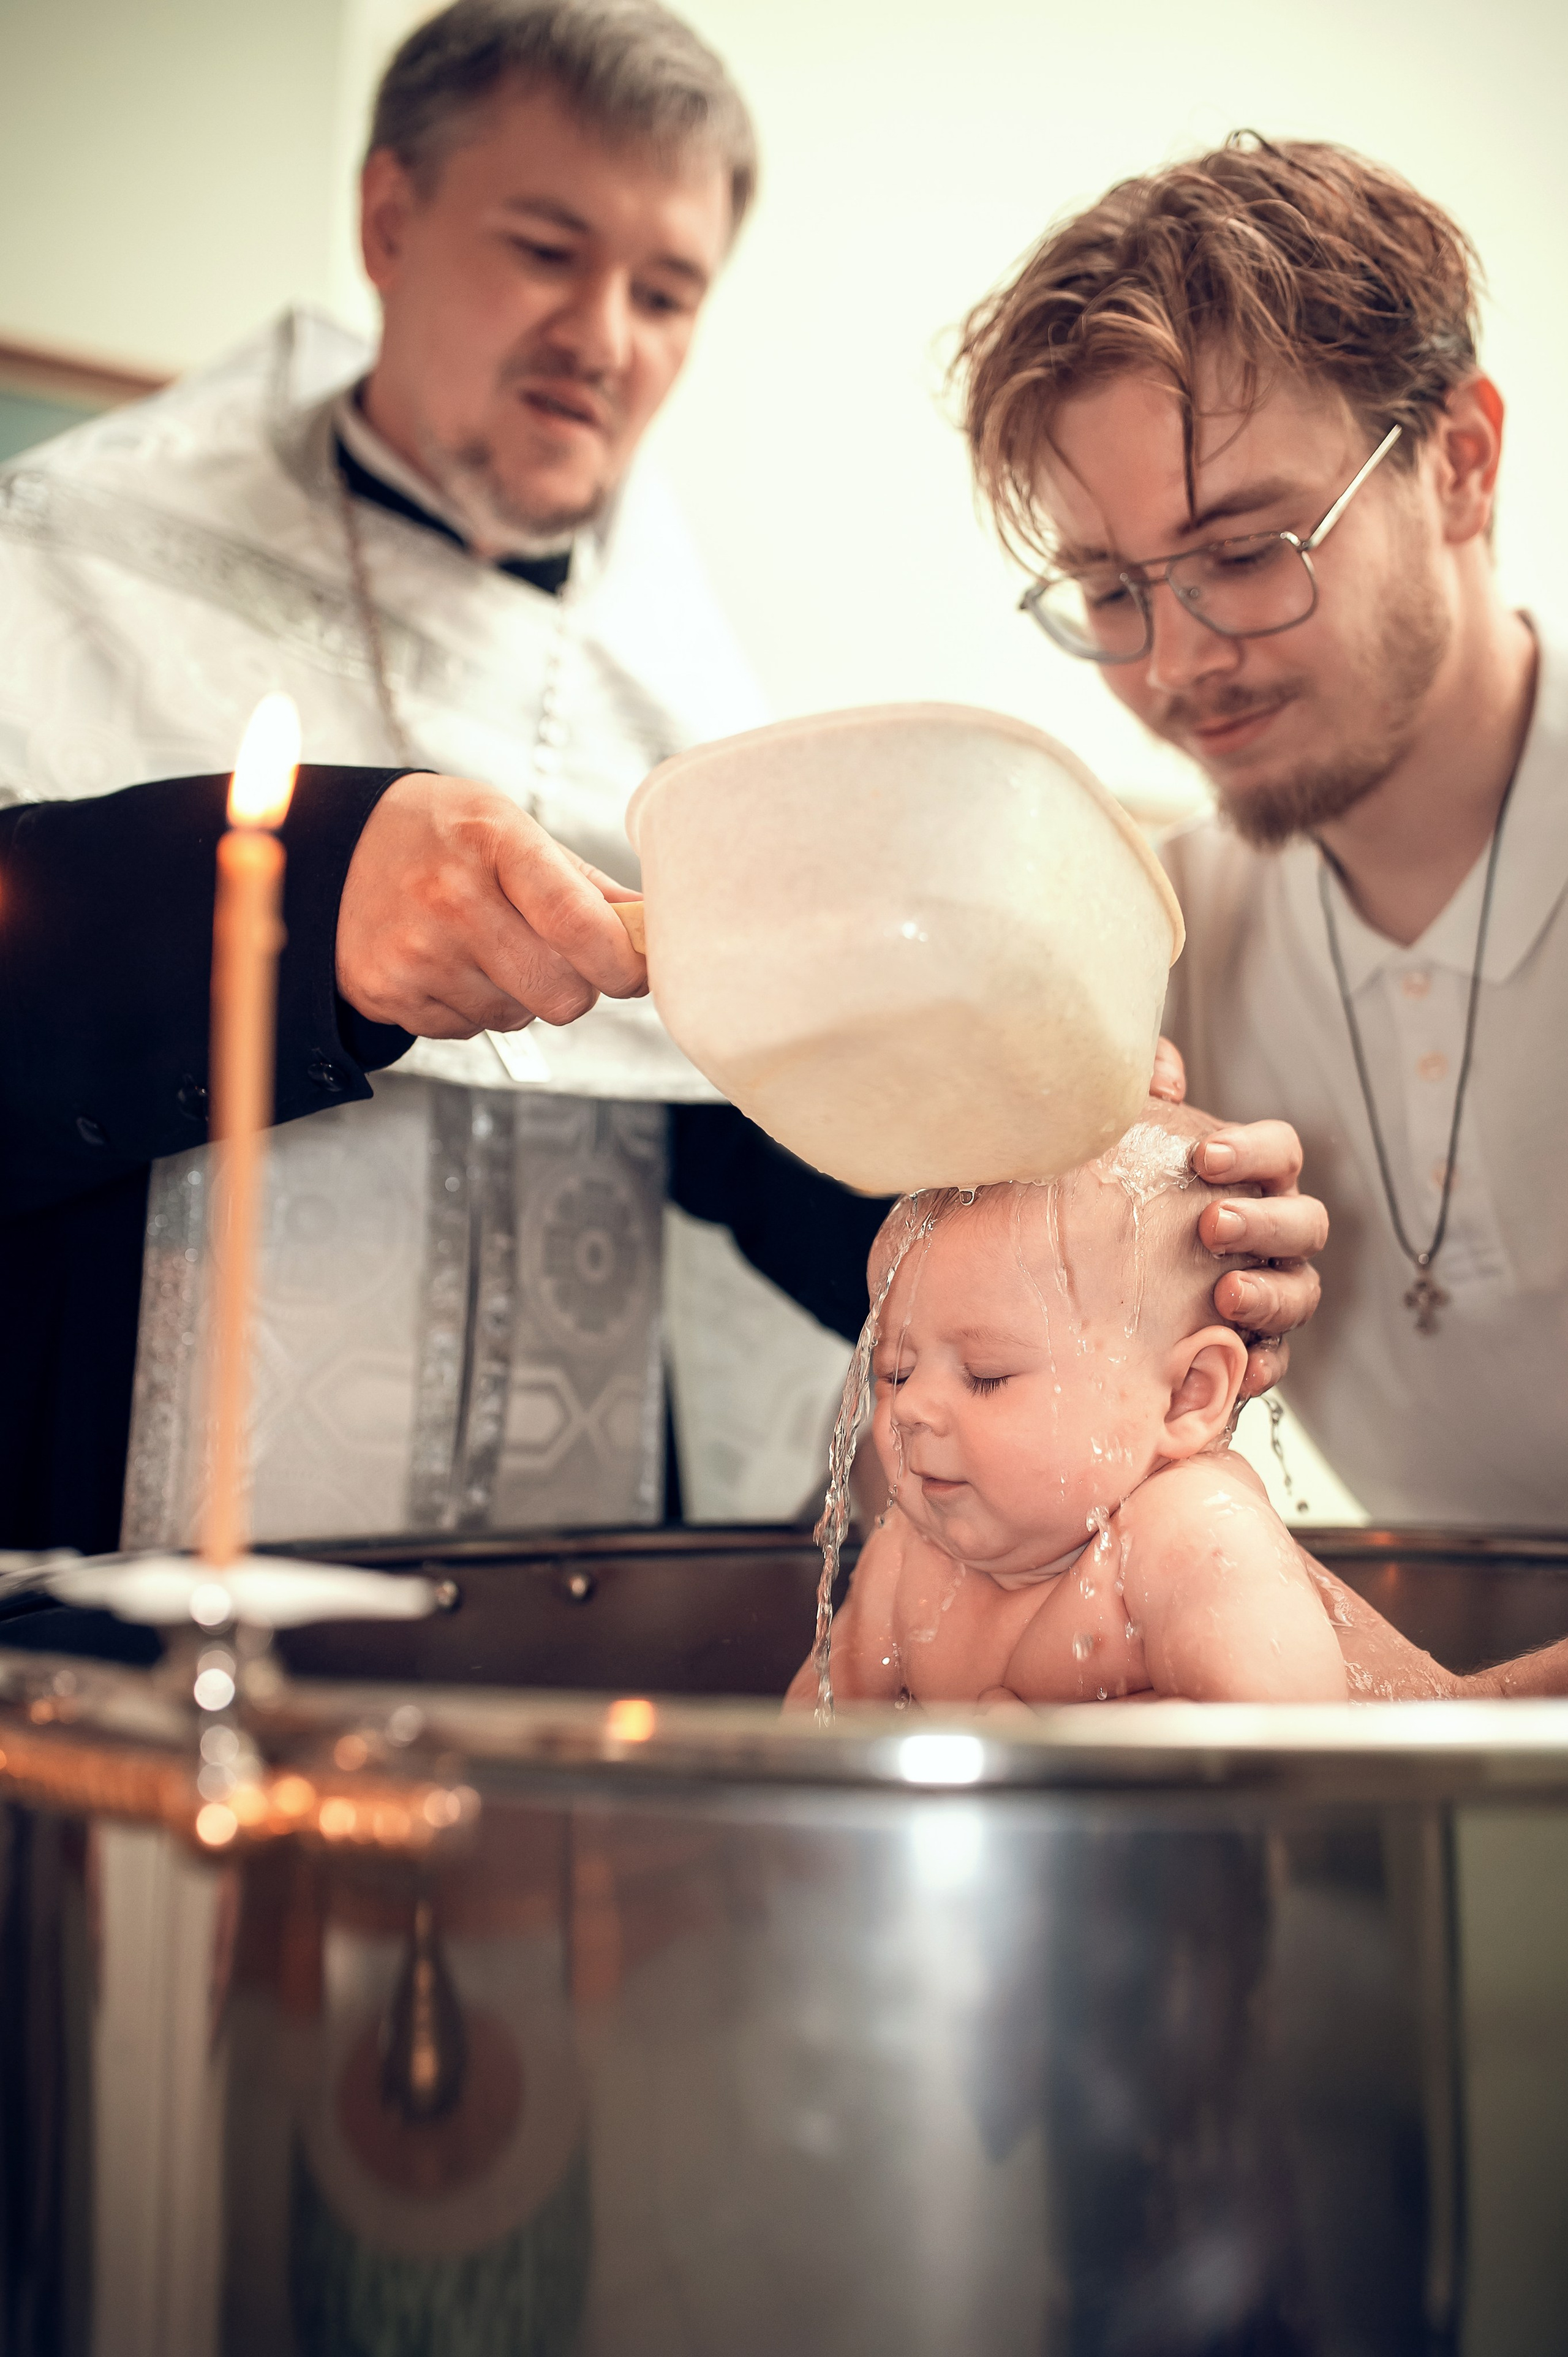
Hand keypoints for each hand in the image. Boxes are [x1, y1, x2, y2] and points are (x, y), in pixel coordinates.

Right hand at [336, 773, 646, 1037]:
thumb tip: (650, 931)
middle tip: (557, 953)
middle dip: (576, 984)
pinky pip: (469, 1029)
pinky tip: (451, 962)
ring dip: (521, 995)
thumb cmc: (444, 836)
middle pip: (560, 992)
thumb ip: (585, 886)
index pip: (579, 924)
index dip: (622, 963)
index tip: (634, 970)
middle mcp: (448, 899)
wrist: (338, 846)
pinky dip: (474, 1006)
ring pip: (517, 1017)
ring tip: (489, 946)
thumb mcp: (514, 831)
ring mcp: (411, 951)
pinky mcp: (386, 992)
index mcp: (493, 843)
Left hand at [1152, 1037, 1327, 1399]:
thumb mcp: (1121, 1147)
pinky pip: (1276, 1362)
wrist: (1079, 1289)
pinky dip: (1263, 1366)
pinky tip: (1239, 1369)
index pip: (1279, 1151)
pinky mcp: (1251, 1350)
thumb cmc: (1116, 1202)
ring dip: (1269, 1294)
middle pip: (1304, 1223)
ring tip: (1224, 1294)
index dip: (1254, 1150)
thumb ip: (1146, 1100)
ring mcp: (1268, 1294)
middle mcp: (1272, 1236)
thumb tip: (1159, 1060)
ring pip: (1300, 1293)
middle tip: (1211, 1223)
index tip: (1206, 1155)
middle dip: (1264, 1222)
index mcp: (1250, 1179)